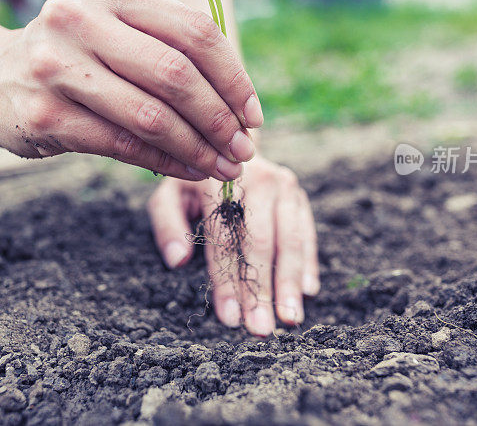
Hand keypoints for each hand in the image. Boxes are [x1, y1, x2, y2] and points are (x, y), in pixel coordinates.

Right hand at [0, 0, 261, 180]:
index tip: (253, 115)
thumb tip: (240, 107)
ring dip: (199, 149)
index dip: (234, 78)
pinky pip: (123, 144)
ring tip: (224, 168)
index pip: (194, 33)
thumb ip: (169, 51)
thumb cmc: (75, 59)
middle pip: (177, 74)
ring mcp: (56, 66)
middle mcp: (80, 20)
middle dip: (220, 119)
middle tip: (244, 150)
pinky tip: (189, 171)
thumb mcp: (115, 32)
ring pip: (152, 115)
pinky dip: (165, 162)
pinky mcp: (43, 114)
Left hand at [147, 156, 319, 335]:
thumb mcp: (168, 196)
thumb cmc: (192, 183)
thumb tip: (177, 261)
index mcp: (220, 181)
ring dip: (289, 284)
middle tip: (261, 330)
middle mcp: (258, 179)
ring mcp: (283, 185)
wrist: (225, 146)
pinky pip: (307, 232)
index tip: (230, 318)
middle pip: (261, 244)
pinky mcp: (299, 195)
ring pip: (290, 240)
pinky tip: (308, 292)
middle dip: (261, 291)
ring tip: (289, 320)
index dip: (227, 281)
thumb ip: (167, 225)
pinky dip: (308, 263)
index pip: (224, 239)